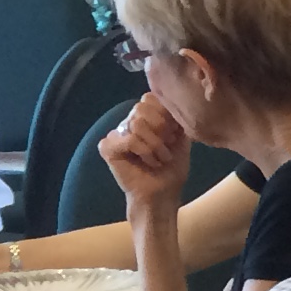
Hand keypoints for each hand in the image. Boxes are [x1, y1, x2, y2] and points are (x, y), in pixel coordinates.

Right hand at [100, 94, 192, 211]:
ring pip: (137, 123)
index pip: (151, 98)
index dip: (166, 114)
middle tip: (168, 147)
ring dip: (156, 145)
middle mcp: (129, 122)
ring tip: (161, 158)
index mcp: (147, 118)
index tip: (175, 134)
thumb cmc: (173, 168)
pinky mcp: (107, 147)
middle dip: (162, 130)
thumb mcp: (182, 138)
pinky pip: (128, 138)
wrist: (164, 193)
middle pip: (142, 107)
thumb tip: (176, 99)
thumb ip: (176, 117)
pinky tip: (148, 162)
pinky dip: (144, 151)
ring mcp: (117, 133)